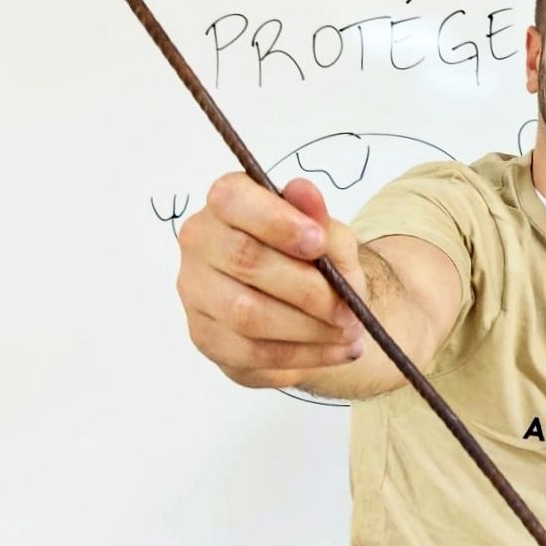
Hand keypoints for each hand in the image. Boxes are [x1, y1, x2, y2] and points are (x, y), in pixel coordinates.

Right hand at [176, 174, 366, 387]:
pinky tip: (335, 350)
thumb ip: (319, 219)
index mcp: (226, 204)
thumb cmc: (311, 259)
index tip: (318, 243)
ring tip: (348, 332)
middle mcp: (200, 243)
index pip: (233, 199)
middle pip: (245, 261)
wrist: (303, 306)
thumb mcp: (328, 236)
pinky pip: (252, 352)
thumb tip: (304, 191)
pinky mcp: (206, 337)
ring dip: (309, 329)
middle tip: (349, 308)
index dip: (276, 221)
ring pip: (247, 314)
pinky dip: (304, 354)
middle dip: (307, 289)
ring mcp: (196, 293)